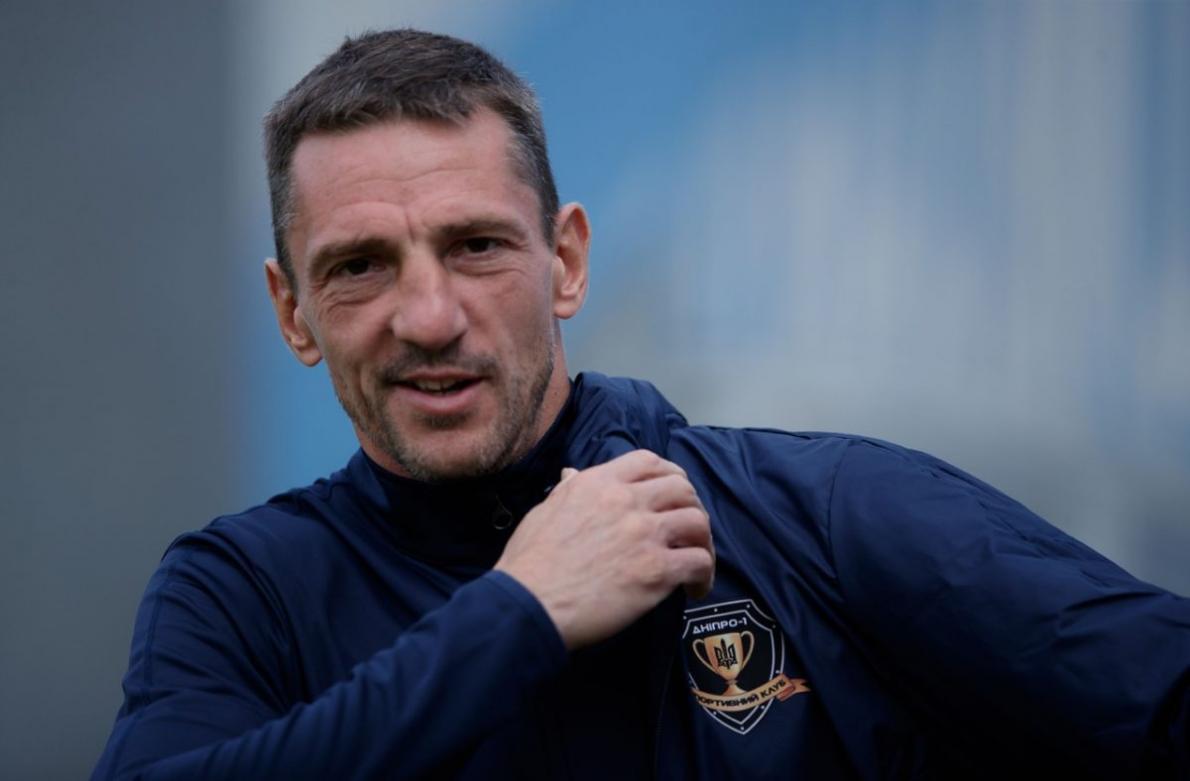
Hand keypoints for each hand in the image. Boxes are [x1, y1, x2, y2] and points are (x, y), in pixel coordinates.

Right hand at [495, 449, 713, 649]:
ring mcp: (644, 534)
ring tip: (697, 560)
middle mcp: (626, 501)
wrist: (530, 604)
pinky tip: (695, 589)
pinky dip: (704, 575)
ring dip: (702, 541)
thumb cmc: (529, 563)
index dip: (670, 474)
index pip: (649, 461)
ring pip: (697, 522)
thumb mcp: (544, 512)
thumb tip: (571, 474)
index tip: (673, 493)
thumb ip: (567, 491)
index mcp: (598, 483)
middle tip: (689, 530)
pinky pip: (698, 562)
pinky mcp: (656, 571)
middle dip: (692, 507)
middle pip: (682, 489)